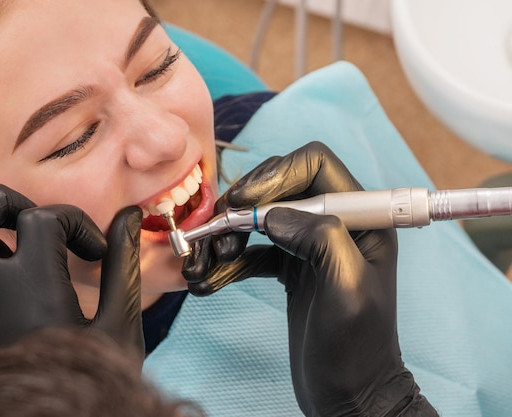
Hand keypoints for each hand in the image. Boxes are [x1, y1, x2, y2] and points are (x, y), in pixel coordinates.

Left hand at [0, 184, 143, 362]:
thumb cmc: (87, 380)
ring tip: (10, 242)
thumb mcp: (118, 324)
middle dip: (2, 205)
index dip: (74, 223)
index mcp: (33, 289)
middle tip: (35, 220)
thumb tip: (129, 216)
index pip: (41, 220)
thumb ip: (123, 266)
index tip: (93, 252)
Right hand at [183, 142, 435, 415]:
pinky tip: (210, 282)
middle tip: (217, 233)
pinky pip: (254, 251)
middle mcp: (336, 225)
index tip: (242, 203)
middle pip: (280, 186)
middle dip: (243, 206)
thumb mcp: (347, 290)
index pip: (315, 165)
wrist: (350, 396)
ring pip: (261, 218)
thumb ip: (320, 239)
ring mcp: (310, 247)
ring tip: (206, 263)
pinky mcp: (291, 269)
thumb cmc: (356, 349)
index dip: (275, 174)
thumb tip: (273, 214)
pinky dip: (229, 262)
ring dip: (229, 235)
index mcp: (361, 221)